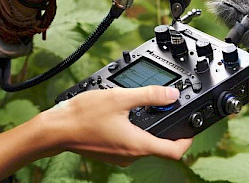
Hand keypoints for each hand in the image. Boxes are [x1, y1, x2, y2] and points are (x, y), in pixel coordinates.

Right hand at [42, 86, 192, 166]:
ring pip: (143, 143)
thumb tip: (172, 94)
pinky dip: (133, 128)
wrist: (58, 129)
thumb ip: (149, 95)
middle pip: (159, 146)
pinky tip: (123, 113)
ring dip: (147, 126)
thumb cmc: (85, 115)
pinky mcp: (110, 151)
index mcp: (138, 145)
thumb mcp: (120, 98)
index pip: (174, 151)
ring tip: (142, 105)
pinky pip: (129, 142)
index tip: (190, 127)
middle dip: (166, 127)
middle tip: (166, 107)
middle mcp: (131, 155)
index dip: (187, 139)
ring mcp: (120, 156)